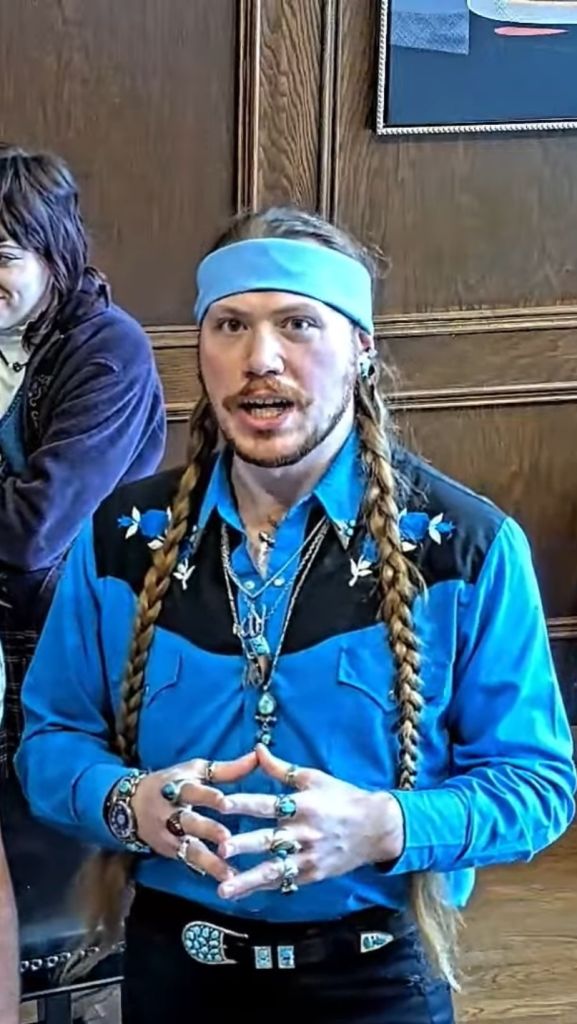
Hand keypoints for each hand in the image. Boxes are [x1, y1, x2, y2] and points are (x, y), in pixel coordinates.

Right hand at [131, 751, 256, 881]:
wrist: (132, 805)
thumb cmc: (172, 782)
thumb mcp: (195, 771)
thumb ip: (227, 769)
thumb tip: (257, 755)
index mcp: (178, 786)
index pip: (192, 791)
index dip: (207, 796)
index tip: (224, 802)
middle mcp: (171, 812)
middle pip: (188, 822)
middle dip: (207, 830)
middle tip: (227, 839)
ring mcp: (169, 835)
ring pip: (189, 848)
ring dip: (209, 861)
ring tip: (230, 874)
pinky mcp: (171, 852)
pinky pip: (190, 862)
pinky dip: (208, 871)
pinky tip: (227, 881)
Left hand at [216, 745, 403, 900]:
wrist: (375, 828)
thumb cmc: (342, 798)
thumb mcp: (314, 778)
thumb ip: (281, 768)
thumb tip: (257, 749)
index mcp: (304, 805)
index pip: (269, 804)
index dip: (245, 804)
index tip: (221, 804)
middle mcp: (304, 832)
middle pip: (269, 839)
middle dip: (244, 845)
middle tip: (220, 849)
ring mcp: (308, 857)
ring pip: (273, 870)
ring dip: (247, 880)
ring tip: (223, 890)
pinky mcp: (311, 874)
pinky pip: (283, 882)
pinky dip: (262, 888)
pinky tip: (242, 895)